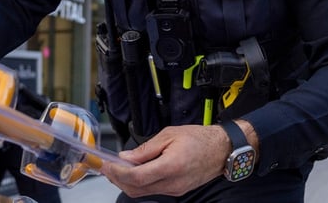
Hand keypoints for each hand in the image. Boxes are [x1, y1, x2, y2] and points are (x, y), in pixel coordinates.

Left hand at [100, 125, 229, 197]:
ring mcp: (175, 190)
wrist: (221, 149)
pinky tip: (134, 172)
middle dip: (117, 179)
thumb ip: (145, 149)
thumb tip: (126, 157)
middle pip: (136, 189)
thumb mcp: (169, 135)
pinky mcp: (177, 191)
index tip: (106, 164)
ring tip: (117, 169)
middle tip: (106, 167)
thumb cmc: (200, 139)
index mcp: (170, 166)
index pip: (136, 177)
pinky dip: (139, 184)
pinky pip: (152, 191)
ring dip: (126, 183)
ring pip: (143, 192)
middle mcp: (172, 183)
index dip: (117, 172)